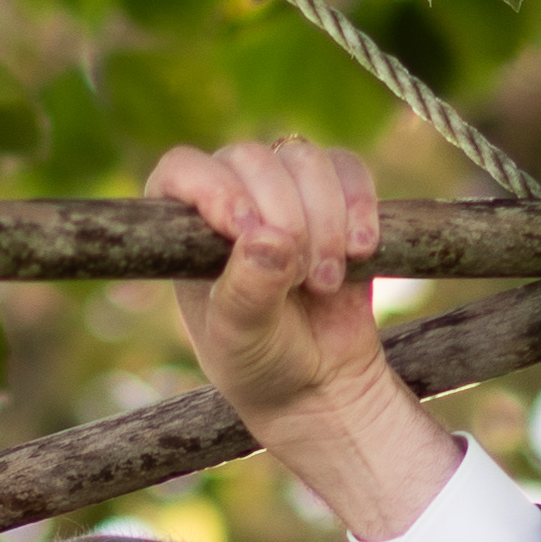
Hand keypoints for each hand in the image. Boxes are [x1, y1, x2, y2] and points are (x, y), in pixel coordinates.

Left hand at [146, 137, 459, 540]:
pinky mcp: (335, 195)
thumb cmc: (262, 362)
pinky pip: (349, 169)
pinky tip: (360, 251)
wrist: (320, 381)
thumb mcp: (242, 339)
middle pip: (251, 160)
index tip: (246, 230)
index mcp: (187, 228)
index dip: (213, 188)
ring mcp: (284, 190)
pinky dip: (360, 205)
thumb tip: (267, 238)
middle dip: (285, 218)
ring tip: (324, 282)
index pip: (180, 170)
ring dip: (325, 220)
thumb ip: (247, 292)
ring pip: (304, 161)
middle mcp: (231, 197)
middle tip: (300, 282)